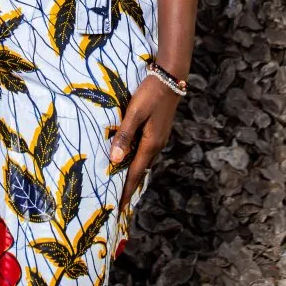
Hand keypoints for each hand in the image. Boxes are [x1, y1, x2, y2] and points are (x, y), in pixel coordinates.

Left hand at [110, 74, 180, 213]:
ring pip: (145, 161)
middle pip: (141, 171)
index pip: (136, 173)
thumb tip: (114, 160)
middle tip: (119, 200)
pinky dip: (138, 161)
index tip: (120, 207)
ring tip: (123, 184)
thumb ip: (124, 135)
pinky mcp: (159, 131)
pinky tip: (132, 159)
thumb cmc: (150, 94)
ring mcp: (159, 138)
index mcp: (150, 144)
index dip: (127, 190)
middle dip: (131, 186)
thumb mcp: (135, 112)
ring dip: (135, 173)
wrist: (171, 78)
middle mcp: (157, 145)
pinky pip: (147, 152)